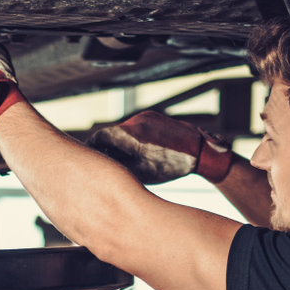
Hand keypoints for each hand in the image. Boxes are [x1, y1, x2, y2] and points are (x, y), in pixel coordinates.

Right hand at [87, 110, 233, 183]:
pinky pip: (136, 127)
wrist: (201, 151)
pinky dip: (133, 139)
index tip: (89, 160)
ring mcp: (146, 117)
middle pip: (111, 133)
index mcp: (129, 134)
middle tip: (108, 165)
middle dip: (107, 149)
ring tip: (127, 161)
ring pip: (124, 130)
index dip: (91, 149)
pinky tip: (140, 152)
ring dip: (121, 144)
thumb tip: (102, 167)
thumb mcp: (140, 173)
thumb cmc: (171, 166)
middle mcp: (136, 121)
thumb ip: (118, 167)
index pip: (99, 137)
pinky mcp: (155, 117)